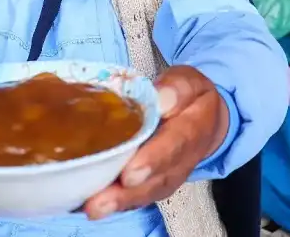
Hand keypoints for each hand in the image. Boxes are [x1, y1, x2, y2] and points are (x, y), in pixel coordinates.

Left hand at [83, 66, 228, 219]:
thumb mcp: (188, 81)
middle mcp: (182, 160)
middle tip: (98, 202)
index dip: (151, 161)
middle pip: (156, 180)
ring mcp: (168, 175)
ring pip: (145, 193)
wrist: (205, 118)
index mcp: (192, 130)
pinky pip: (136, 195)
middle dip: (127, 193)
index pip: (173, 146)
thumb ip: (177, 88)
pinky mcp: (154, 182)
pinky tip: (85, 204)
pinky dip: (113, 201)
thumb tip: (161, 100)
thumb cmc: (189, 97)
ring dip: (117, 202)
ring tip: (90, 207)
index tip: (129, 175)